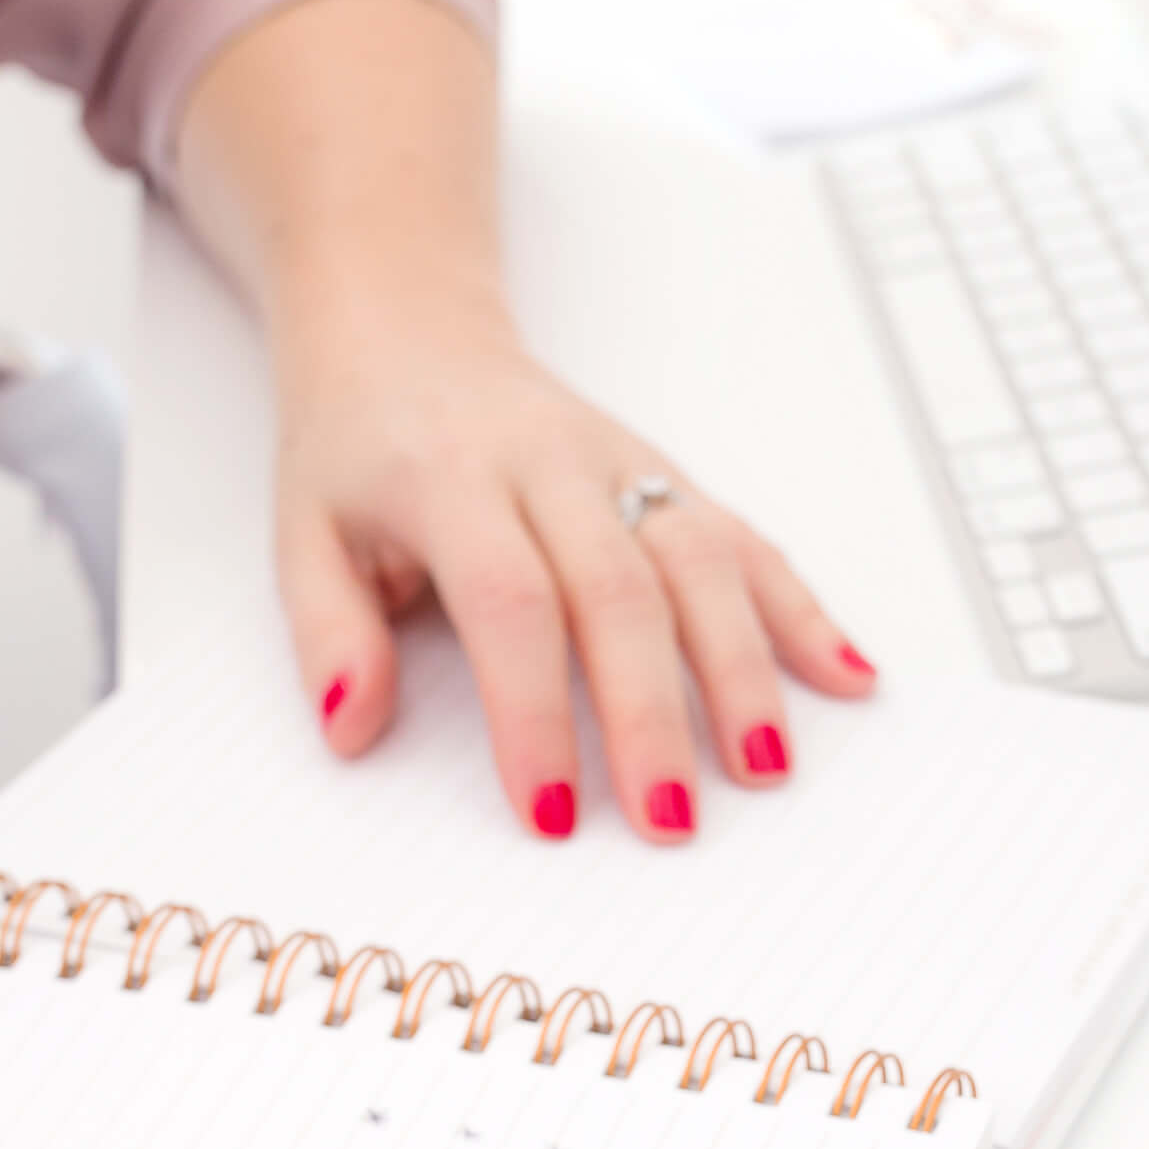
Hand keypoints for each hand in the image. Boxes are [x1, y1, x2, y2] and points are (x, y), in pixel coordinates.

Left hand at [273, 299, 877, 844]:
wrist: (407, 328)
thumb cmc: (359, 448)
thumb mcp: (302, 532)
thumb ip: (328, 633)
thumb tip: (354, 732)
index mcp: (450, 478)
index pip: (509, 600)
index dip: (533, 710)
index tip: (549, 810)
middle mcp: (549, 464)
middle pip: (620, 592)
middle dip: (651, 714)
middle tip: (668, 821)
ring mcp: (620, 464)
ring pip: (701, 560)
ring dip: (743, 668)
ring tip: (767, 768)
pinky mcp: (665, 472)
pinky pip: (746, 538)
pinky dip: (802, 609)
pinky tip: (845, 678)